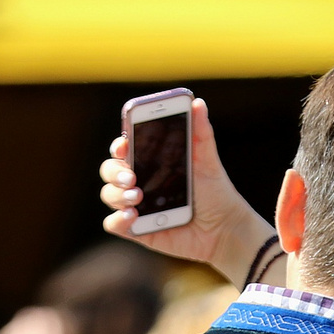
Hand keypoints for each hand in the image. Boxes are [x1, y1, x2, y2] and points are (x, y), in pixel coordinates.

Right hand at [99, 97, 277, 284]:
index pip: (124, 149)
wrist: (224, 229)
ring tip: (137, 197)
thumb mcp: (208, 161)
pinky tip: (132, 216)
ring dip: (116, 194)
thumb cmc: (214, 192)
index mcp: (151, 162)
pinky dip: (117, 220)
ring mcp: (135, 206)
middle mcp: (139, 182)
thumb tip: (197, 103)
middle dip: (115, 171)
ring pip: (109, 195)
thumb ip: (201, 133)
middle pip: (110, 170)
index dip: (119, 145)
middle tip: (133, 177)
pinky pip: (113, 224)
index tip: (124, 145)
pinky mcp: (137, 230)